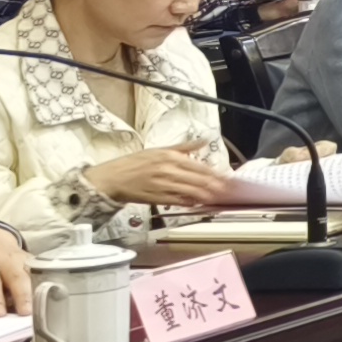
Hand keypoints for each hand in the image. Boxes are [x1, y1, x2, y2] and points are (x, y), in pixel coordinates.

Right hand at [86, 140, 245, 210]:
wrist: (112, 178)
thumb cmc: (134, 163)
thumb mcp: (158, 150)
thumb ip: (184, 147)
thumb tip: (204, 139)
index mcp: (170, 157)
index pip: (200, 166)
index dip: (216, 174)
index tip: (228, 178)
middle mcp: (169, 171)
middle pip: (199, 180)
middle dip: (216, 186)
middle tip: (229, 190)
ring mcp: (163, 185)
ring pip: (192, 192)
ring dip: (206, 196)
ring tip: (218, 197)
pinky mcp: (158, 198)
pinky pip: (179, 201)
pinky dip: (190, 202)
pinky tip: (198, 202)